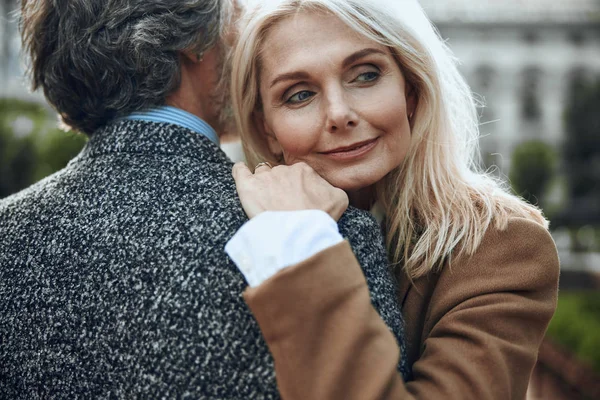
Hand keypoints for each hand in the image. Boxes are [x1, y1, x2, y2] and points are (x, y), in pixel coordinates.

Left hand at [232, 162, 348, 220]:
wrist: (299, 232)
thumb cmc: (320, 218)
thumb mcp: (339, 199)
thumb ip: (330, 188)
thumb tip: (325, 187)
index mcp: (304, 170)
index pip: (298, 174)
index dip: (297, 188)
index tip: (297, 201)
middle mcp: (284, 169)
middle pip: (279, 174)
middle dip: (280, 187)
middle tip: (282, 206)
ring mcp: (264, 177)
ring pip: (261, 173)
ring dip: (262, 183)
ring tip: (264, 198)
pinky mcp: (247, 187)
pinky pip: (239, 170)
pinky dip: (240, 171)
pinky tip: (241, 173)